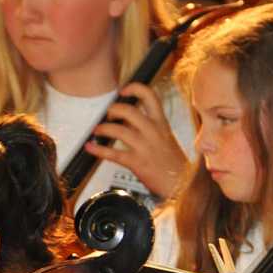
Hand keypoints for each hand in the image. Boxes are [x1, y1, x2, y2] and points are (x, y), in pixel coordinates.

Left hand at [86, 81, 188, 198]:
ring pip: (118, 130)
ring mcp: (145, 147)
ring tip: (97, 131)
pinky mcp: (137, 162)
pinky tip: (90, 147)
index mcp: (161, 123)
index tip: (123, 90)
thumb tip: (124, 118)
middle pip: (129, 111)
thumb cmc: (171, 162)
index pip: (150, 96)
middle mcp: (153, 132)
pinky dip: (98, 150)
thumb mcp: (164, 137)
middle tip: (108, 115)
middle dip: (113, 110)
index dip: (134, 89)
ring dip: (103, 129)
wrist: (182, 184)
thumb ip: (146, 126)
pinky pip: (112, 154)